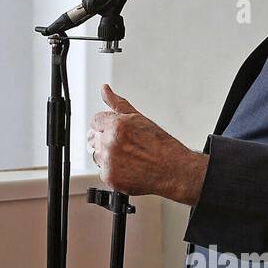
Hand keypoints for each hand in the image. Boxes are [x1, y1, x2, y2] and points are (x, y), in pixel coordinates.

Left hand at [87, 84, 207, 204]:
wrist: (173, 170)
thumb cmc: (161, 145)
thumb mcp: (139, 118)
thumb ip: (117, 103)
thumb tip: (105, 89)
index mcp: (116, 126)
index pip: (95, 121)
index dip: (106, 125)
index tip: (117, 131)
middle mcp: (109, 144)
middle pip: (94, 138)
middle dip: (107, 139)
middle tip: (128, 145)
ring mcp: (109, 162)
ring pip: (98, 155)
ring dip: (109, 155)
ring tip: (130, 157)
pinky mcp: (109, 178)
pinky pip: (103, 171)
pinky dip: (113, 170)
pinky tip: (129, 167)